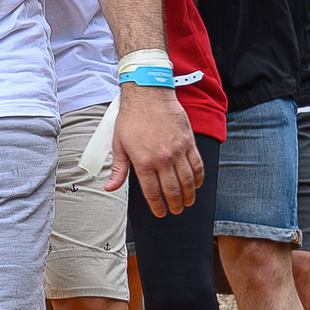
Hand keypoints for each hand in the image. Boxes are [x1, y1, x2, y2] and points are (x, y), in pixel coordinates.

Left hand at [107, 85, 203, 216]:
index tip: (160, 213)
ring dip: (189, 195)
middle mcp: (162, 158)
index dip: (157, 206)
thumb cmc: (132, 118)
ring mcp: (178, 150)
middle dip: (175, 205)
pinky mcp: (189, 142)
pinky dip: (199, 178)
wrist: (149, 95)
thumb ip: (118, 169)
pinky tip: (196, 184)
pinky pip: (198, 165)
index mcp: (143, 161)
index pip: (152, 192)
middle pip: (172, 190)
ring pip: (188, 181)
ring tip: (187, 202)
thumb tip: (111, 187)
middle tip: (176, 211)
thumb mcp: (118, 144)